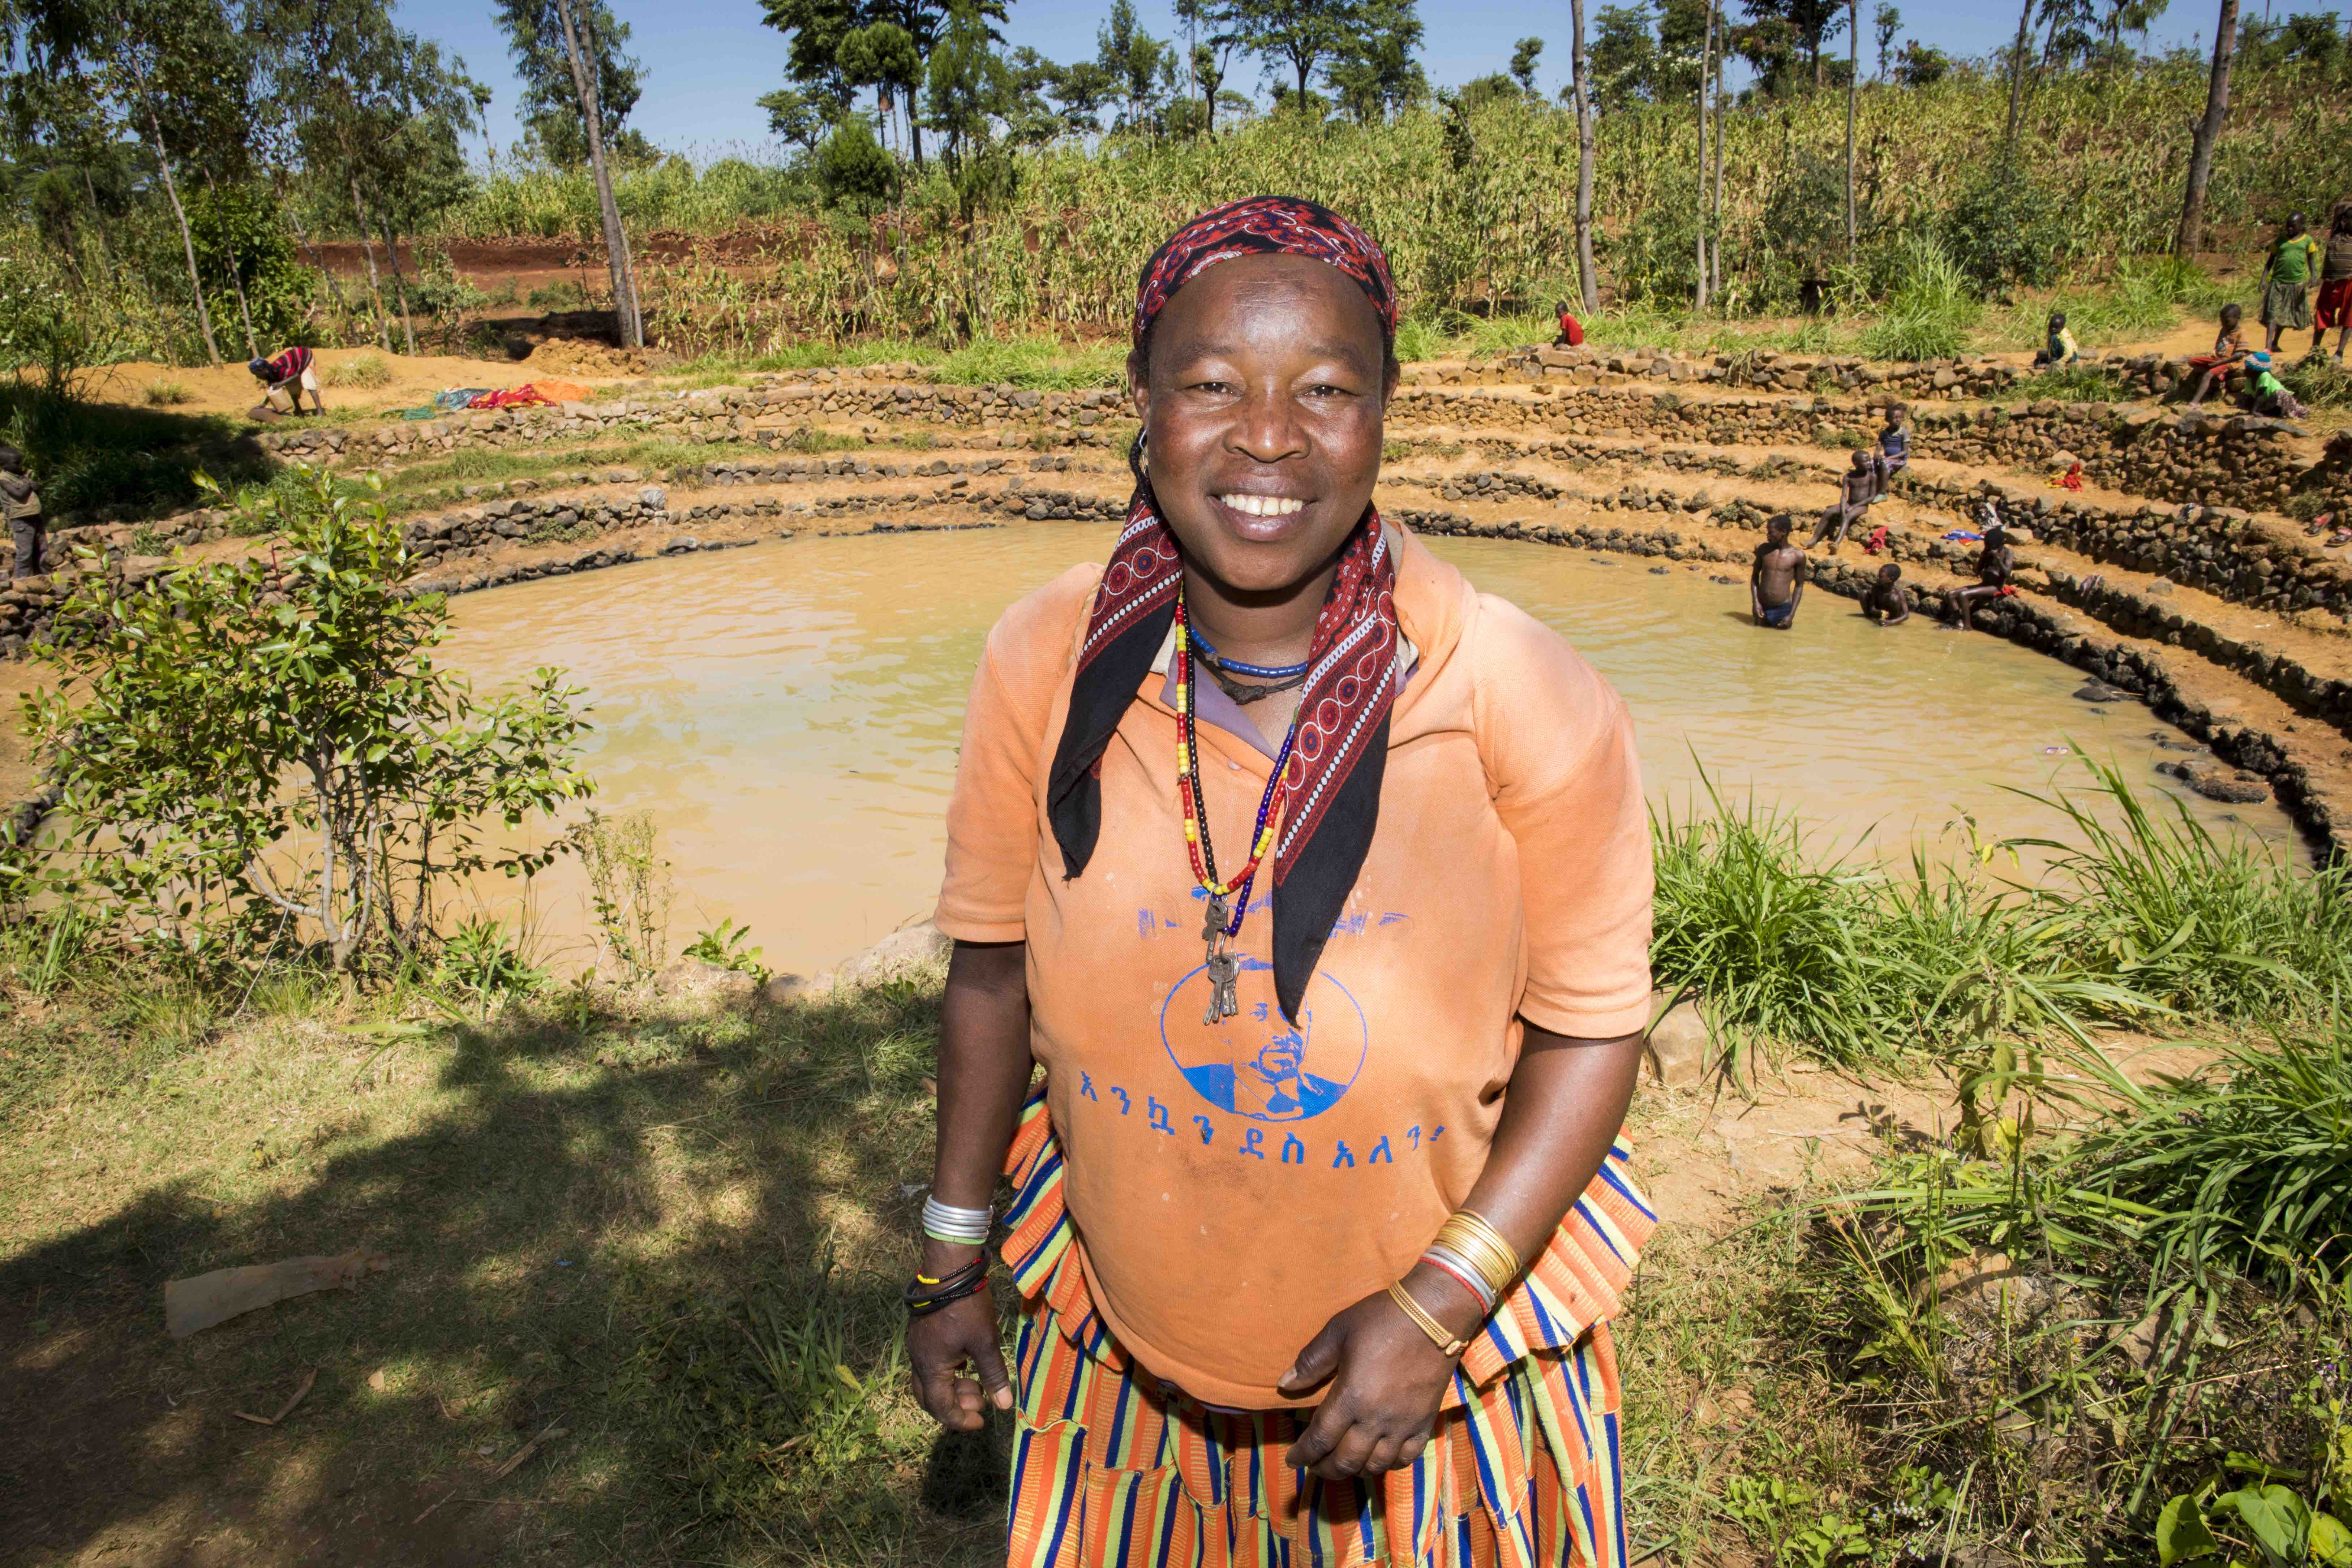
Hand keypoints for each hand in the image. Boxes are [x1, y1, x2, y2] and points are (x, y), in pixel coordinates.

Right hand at [906, 1246, 1011, 1432]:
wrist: (948, 1267)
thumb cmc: (967, 1306)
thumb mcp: (985, 1342)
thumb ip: (993, 1375)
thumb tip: (1004, 1405)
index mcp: (931, 1367)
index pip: (940, 1406)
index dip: (960, 1419)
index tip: (981, 1422)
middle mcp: (918, 1359)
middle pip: (929, 1397)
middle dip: (954, 1406)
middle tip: (980, 1403)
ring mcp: (918, 1345)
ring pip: (930, 1380)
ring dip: (952, 1388)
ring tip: (978, 1384)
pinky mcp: (923, 1333)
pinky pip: (932, 1363)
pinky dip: (948, 1372)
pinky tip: (966, 1363)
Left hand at [1276, 1272, 1471, 1479]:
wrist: (1433, 1316)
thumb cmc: (1381, 1320)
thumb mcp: (1337, 1332)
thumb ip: (1310, 1362)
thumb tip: (1285, 1384)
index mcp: (1351, 1397)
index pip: (1320, 1439)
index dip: (1304, 1454)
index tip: (1293, 1460)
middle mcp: (1376, 1419)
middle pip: (1346, 1461)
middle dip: (1326, 1468)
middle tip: (1315, 1466)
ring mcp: (1404, 1424)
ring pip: (1376, 1465)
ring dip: (1355, 1471)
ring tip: (1344, 1465)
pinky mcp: (1425, 1422)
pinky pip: (1407, 1458)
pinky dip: (1390, 1465)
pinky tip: (1380, 1459)